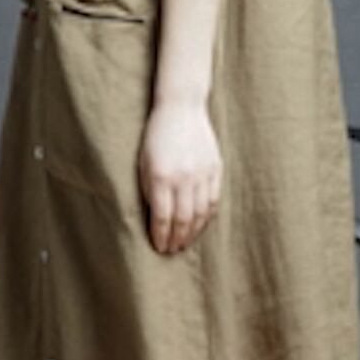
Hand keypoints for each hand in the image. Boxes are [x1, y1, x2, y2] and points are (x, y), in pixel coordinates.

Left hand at [137, 95, 221, 254]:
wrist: (181, 109)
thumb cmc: (156, 137)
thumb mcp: (144, 164)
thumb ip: (150, 191)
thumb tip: (157, 219)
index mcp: (161, 177)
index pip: (162, 217)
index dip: (160, 236)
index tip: (159, 248)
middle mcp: (183, 178)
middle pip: (182, 220)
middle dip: (176, 239)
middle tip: (172, 250)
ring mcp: (202, 174)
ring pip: (200, 214)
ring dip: (192, 233)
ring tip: (185, 243)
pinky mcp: (215, 169)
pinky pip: (213, 200)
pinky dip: (207, 218)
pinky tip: (200, 226)